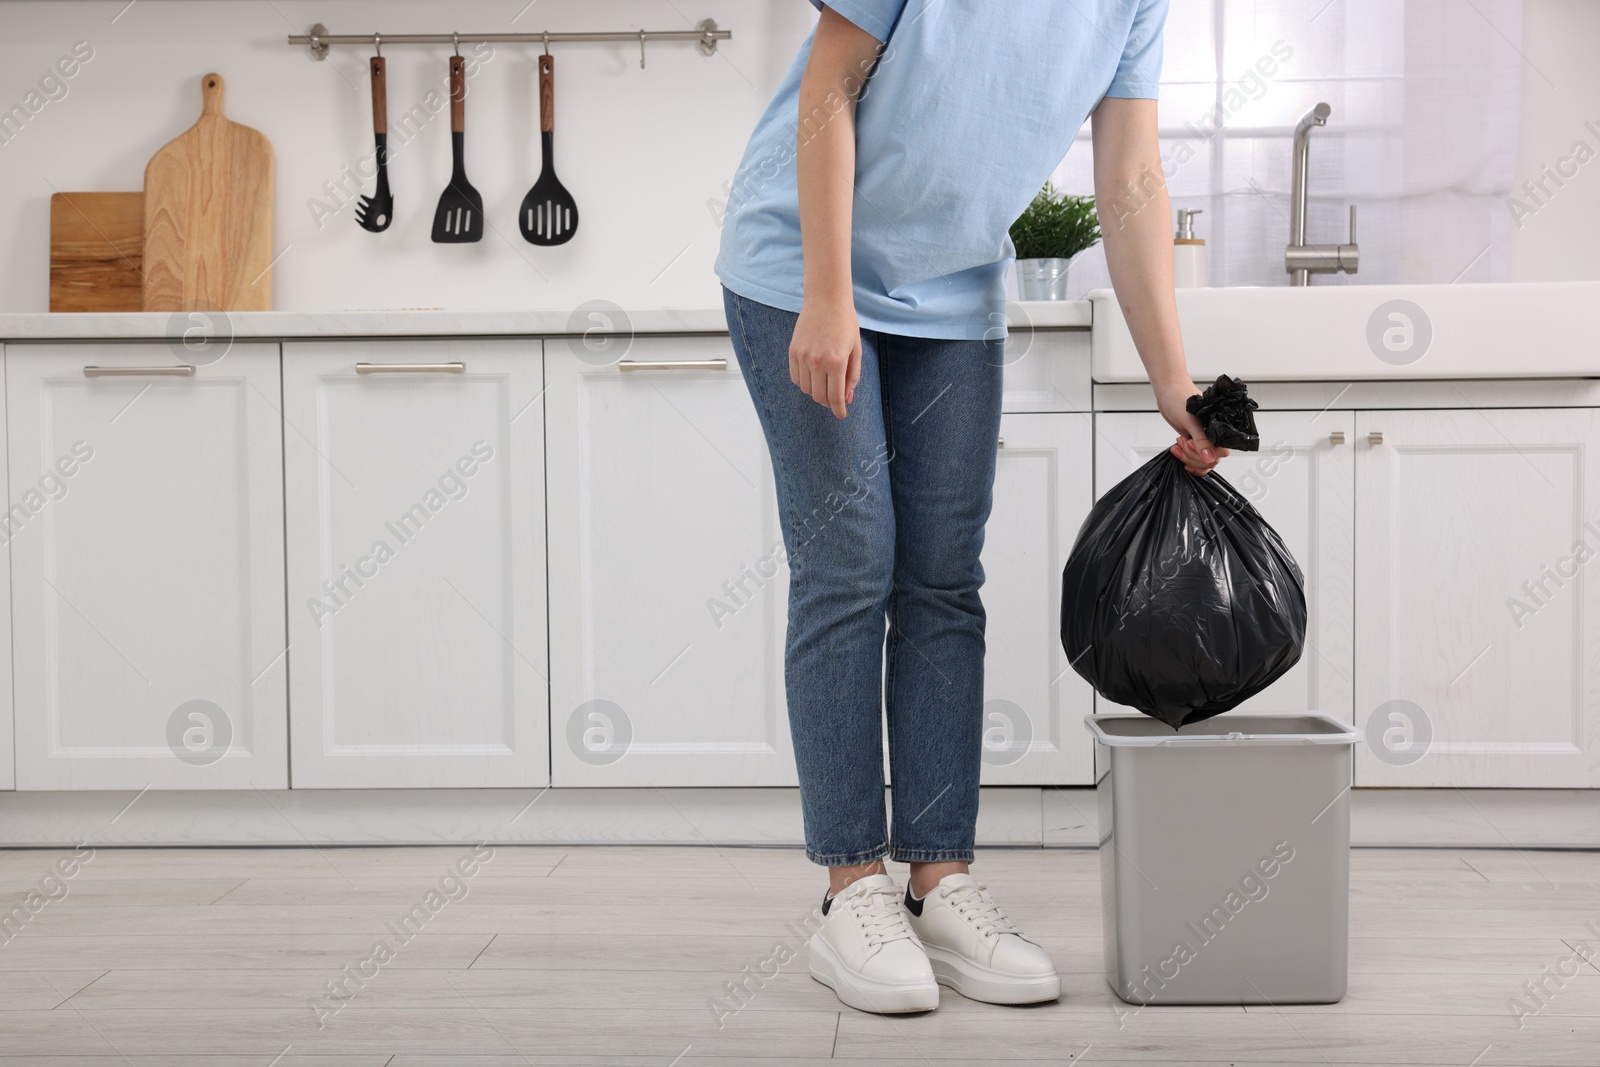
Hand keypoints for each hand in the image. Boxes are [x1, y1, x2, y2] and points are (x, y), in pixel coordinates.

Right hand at [791, 297, 861, 419]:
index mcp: (837, 362)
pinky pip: (796, 378)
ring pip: (807, 390)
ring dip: (817, 392)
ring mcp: (803, 356)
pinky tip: (814, 376)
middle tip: (836, 399)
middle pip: (819, 397)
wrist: (826, 299)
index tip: (842, 415)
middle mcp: (817, 361)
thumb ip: (852, 376)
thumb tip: (847, 398)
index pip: (836, 397)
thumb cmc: (845, 323)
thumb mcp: (856, 350)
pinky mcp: (793, 351)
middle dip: (829, 403)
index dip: (839, 410)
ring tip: (826, 383)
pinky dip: (805, 382)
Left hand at [1154, 377, 1227, 475]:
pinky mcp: (1194, 442)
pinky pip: (1195, 459)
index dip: (1206, 453)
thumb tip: (1209, 459)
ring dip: (1187, 457)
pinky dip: (1186, 459)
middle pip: (1211, 460)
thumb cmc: (1180, 398)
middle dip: (1193, 455)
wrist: (1168, 392)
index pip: (1222, 452)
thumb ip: (1201, 440)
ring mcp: (1204, 440)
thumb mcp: (1190, 420)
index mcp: (1220, 427)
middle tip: (1181, 441)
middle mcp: (1214, 435)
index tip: (1190, 443)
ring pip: (1202, 461)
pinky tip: (1177, 452)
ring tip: (1177, 444)